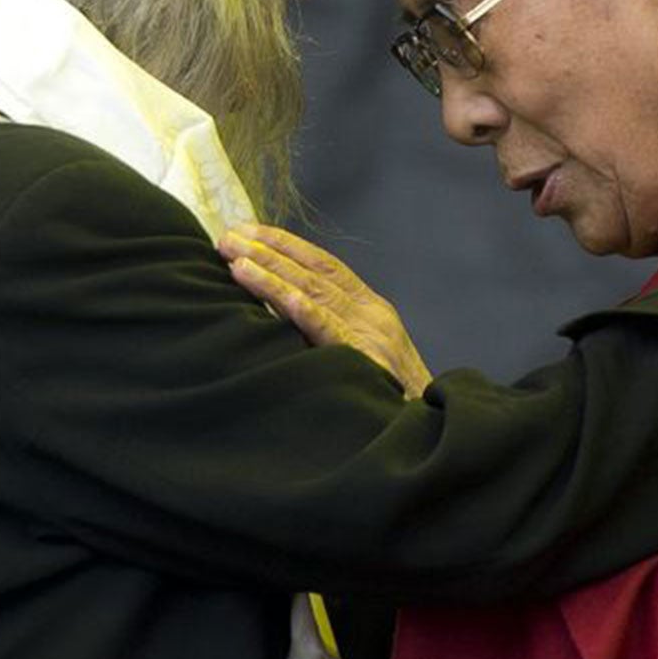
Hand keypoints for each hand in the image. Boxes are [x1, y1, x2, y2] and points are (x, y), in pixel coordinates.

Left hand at [219, 225, 433, 398]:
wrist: (430, 429)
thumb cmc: (389, 398)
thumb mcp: (363, 354)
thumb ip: (330, 331)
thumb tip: (279, 314)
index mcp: (371, 308)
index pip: (324, 264)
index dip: (285, 244)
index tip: (248, 229)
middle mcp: (371, 314)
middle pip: (314, 272)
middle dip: (268, 251)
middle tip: (227, 237)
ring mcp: (372, 336)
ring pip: (317, 294)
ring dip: (273, 274)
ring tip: (236, 260)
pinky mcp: (369, 362)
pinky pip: (332, 332)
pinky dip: (307, 312)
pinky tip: (283, 298)